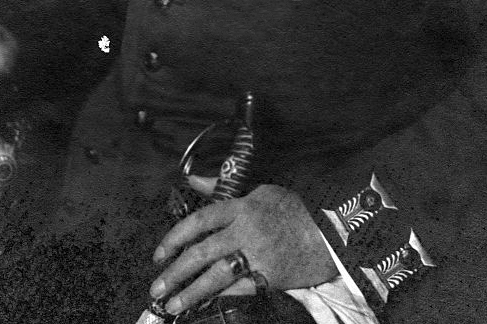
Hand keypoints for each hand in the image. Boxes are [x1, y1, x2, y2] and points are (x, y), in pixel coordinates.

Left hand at [149, 183, 335, 315]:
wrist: (330, 232)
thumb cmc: (294, 210)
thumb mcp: (260, 191)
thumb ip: (222, 189)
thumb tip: (193, 180)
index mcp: (242, 206)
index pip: (200, 220)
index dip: (175, 237)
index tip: (159, 254)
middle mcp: (246, 230)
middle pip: (202, 251)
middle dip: (175, 272)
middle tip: (156, 287)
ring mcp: (258, 255)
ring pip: (216, 276)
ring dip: (191, 293)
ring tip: (172, 305)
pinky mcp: (270, 277)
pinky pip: (239, 289)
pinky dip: (220, 297)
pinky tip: (205, 304)